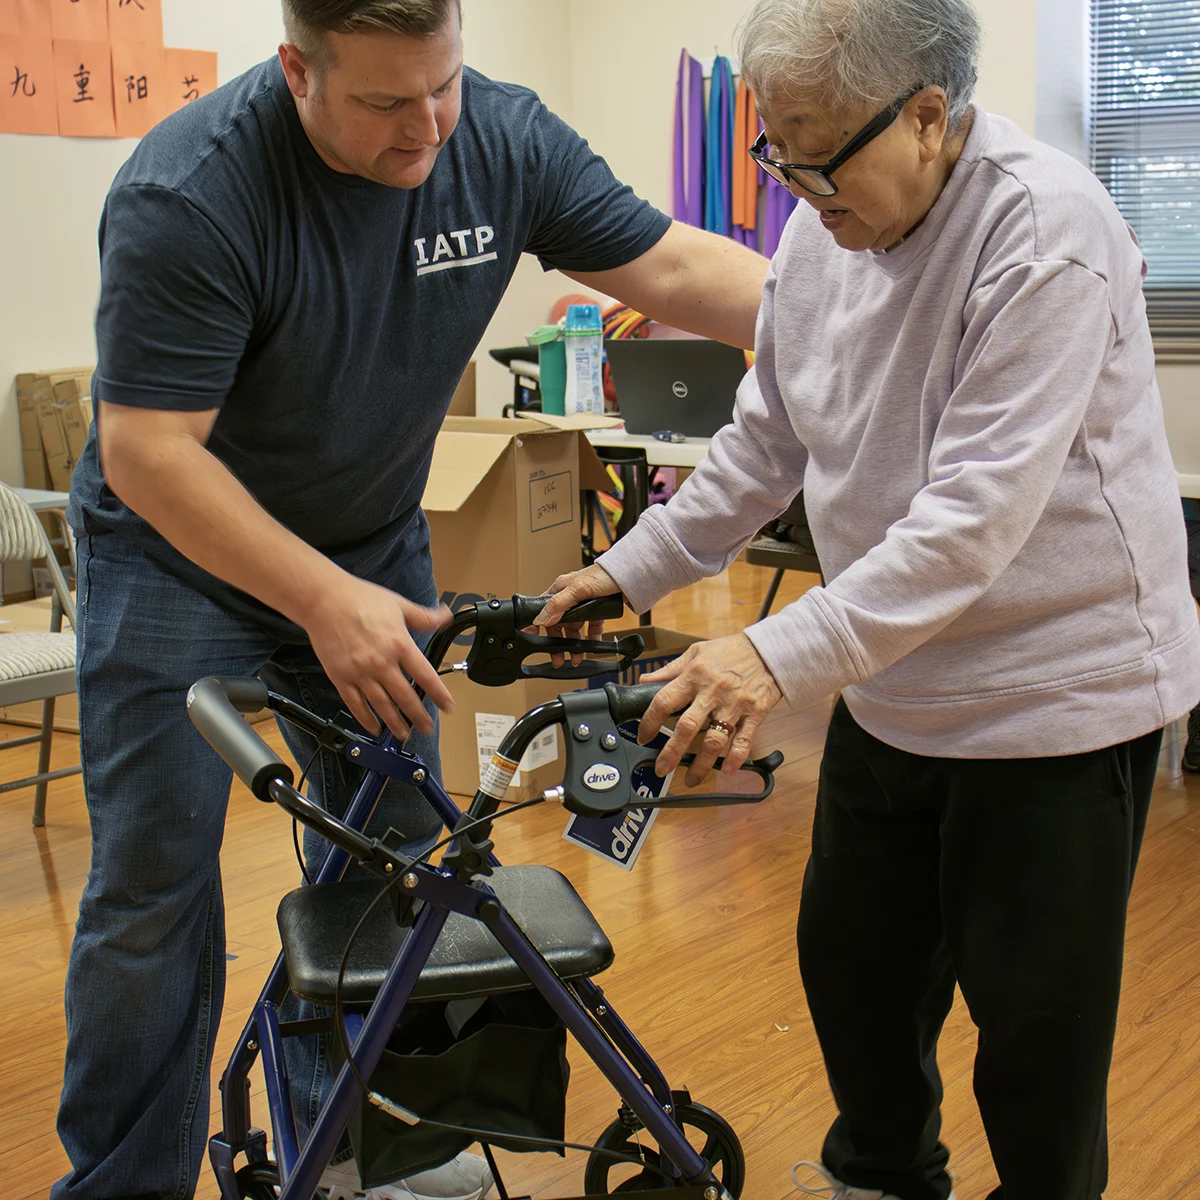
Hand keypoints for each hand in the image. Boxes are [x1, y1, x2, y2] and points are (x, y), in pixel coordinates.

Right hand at [303, 574, 452, 740]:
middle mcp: (381, 663)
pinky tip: (373, 727)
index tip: (448, 706)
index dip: (439, 694)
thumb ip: (424, 617)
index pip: (425, 676)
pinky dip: (365, 719)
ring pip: (382, 705)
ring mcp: (360, 673)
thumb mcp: (399, 605)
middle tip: (426, 728)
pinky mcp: (341, 677)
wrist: (324, 601)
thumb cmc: (360, 599)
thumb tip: (446, 616)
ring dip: (395, 723)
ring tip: (404, 734)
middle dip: (418, 716)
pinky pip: (355, 704)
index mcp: (399, 644)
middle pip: (405, 697)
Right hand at [534, 564, 620, 666]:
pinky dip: (591, 638)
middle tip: (558, 657)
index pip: (543, 610)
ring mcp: (584, 605)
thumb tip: (541, 618)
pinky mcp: (598, 611)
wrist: (630, 575)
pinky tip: (592, 646)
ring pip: (575, 628)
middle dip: (558, 642)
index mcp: (560, 588)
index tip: (533, 639)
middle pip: (559, 624)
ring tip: (575, 657)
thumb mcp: (578, 589)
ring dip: (574, 644)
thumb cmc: (604, 574)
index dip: (538, 625)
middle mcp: (570, 597)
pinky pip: (591, 628)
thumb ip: (559, 604)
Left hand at [639, 634, 781, 784]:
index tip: (643, 736)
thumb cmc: (730, 651)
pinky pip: (744, 740)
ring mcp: (735, 704)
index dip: (650, 722)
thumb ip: (670, 670)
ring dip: (702, 764)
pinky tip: (727, 771)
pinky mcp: (755, 713)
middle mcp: (713, 692)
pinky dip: (736, 758)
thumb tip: (645, 680)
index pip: (665, 702)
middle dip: (672, 752)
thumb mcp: (696, 652)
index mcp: (694, 676)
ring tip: (691, 779)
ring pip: (715, 740)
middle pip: (687, 727)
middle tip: (661, 769)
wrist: (768, 650)